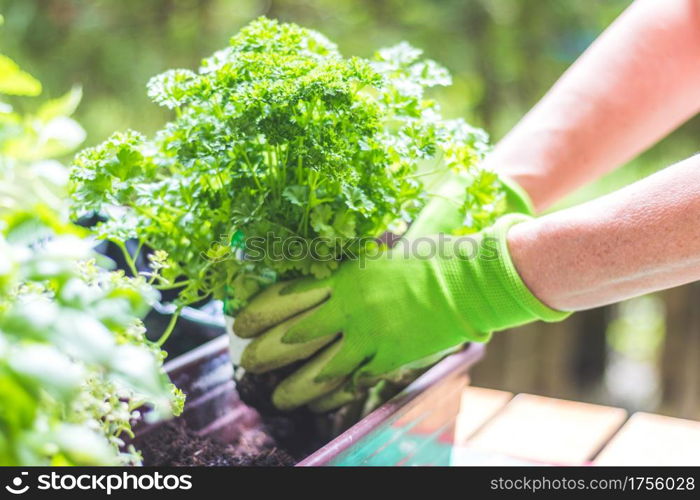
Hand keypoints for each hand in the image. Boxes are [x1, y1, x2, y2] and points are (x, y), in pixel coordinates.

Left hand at [233, 213, 566, 410]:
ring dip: (294, 384)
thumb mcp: (384, 250)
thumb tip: (325, 263)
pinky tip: (319, 401)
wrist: (471, 279)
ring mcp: (370, 334)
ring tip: (275, 397)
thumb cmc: (429, 256)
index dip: (260, 311)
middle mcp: (350, 306)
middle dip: (265, 352)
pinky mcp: (390, 356)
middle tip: (245, 363)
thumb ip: (352, 260)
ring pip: (321, 367)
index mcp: (345, 274)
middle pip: (296, 334)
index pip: (290, 294)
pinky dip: (334, 392)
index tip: (240, 323)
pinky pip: (354, 379)